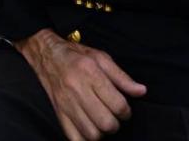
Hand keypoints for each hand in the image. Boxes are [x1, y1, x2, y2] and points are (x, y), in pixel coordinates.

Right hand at [15, 29, 146, 140]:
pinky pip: (74, 138)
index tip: (124, 109)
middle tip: (114, 116)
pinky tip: (89, 129)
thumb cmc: (77, 56)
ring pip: (92, 133)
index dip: (126, 111)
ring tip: (101, 122)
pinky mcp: (58, 113)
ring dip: (101, 132)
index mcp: (90, 73)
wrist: (47, 55)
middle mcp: (77, 89)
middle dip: (116, 123)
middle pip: (106, 122)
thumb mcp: (102, 58)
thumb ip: (122, 77)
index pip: (117, 104)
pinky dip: (85, 139)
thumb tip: (141, 91)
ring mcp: (66, 104)